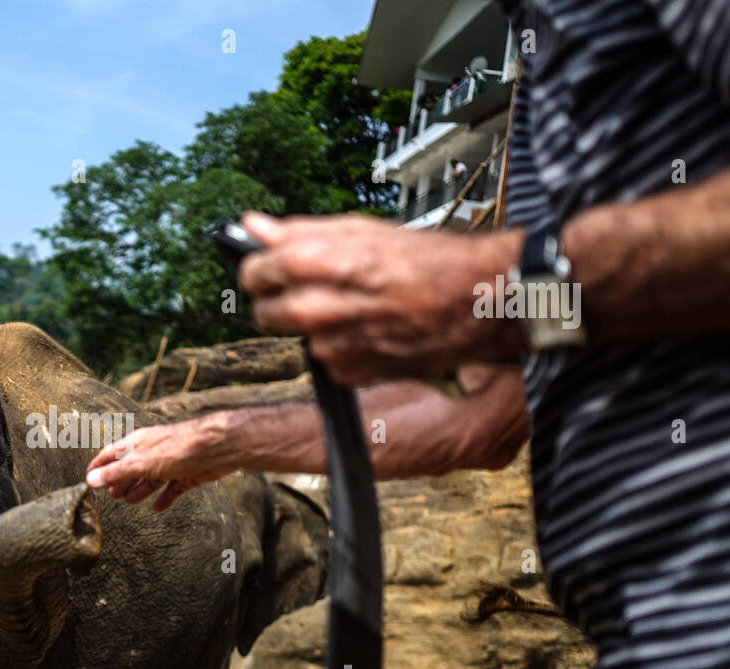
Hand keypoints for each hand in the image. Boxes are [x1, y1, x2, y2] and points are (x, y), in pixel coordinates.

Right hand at [85, 416, 238, 510]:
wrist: (218, 448)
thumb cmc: (178, 448)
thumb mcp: (142, 463)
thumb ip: (117, 473)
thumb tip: (90, 480)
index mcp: (138, 444)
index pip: (111, 454)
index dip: (99, 466)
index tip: (87, 478)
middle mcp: (153, 452)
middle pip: (131, 467)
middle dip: (119, 481)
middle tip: (110, 496)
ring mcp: (170, 463)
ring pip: (150, 479)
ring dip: (139, 490)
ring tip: (128, 501)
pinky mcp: (187, 474)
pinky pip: (172, 488)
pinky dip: (164, 498)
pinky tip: (158, 507)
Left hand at [238, 211, 525, 384]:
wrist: (483, 302)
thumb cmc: (431, 262)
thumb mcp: (365, 231)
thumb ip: (301, 231)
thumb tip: (254, 227)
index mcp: (327, 263)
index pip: (258, 270)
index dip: (257, 267)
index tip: (264, 265)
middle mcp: (327, 308)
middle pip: (265, 311)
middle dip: (273, 300)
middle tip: (297, 288)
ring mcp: (338, 346)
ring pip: (296, 337)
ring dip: (311, 324)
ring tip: (350, 305)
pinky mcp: (352, 373)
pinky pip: (324, 360)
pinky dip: (337, 346)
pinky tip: (367, 329)